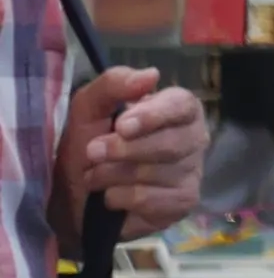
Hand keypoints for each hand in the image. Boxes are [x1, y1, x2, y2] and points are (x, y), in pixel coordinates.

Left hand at [53, 71, 198, 235]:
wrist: (75, 197)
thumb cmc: (87, 145)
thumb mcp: (89, 108)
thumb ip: (113, 84)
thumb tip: (152, 75)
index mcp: (177, 110)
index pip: (182, 105)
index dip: (153, 116)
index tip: (122, 126)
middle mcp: (193, 139)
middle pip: (171, 143)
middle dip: (123, 150)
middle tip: (92, 153)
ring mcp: (192, 172)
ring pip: (156, 173)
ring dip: (112, 175)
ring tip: (94, 176)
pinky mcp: (182, 203)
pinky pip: (150, 199)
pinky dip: (119, 198)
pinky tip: (111, 196)